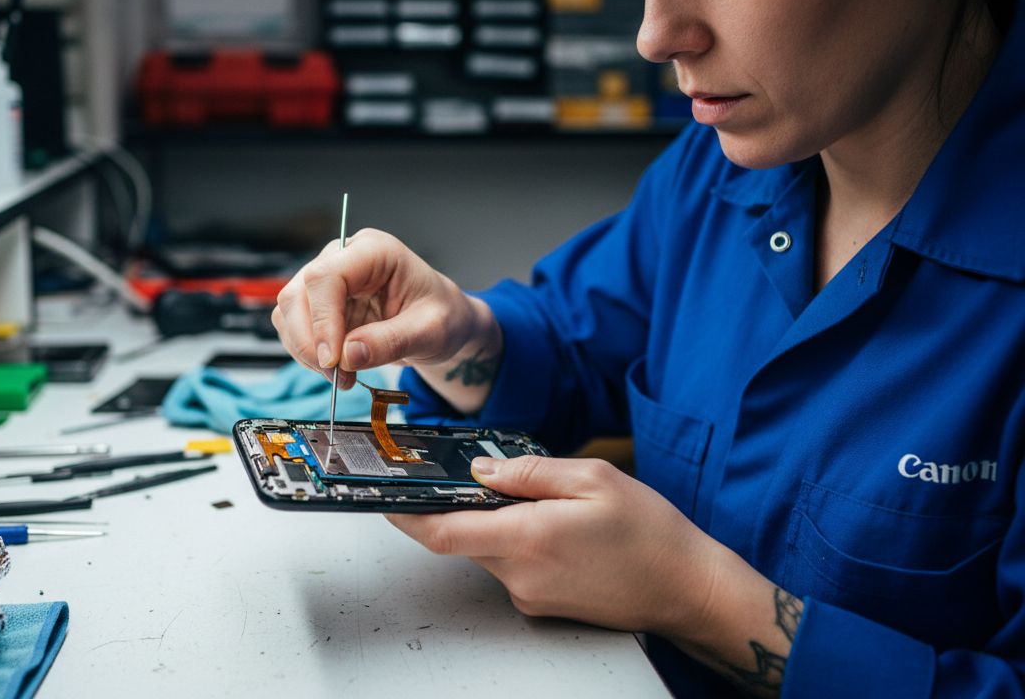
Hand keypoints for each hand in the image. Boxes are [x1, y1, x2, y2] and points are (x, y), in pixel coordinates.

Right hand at [272, 228, 488, 389]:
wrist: (440, 323)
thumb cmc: (441, 315)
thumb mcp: (431, 331)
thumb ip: (391, 341)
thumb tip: (348, 355)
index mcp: (374, 251)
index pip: (326, 277)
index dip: (322, 320)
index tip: (333, 360)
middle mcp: (343, 259)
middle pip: (298, 294)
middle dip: (310, 342)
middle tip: (337, 377)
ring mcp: (326, 282)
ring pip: (288, 313)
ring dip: (306, 351)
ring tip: (342, 376)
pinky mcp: (318, 305)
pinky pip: (294, 329)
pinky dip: (308, 355)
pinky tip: (337, 368)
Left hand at [386, 456, 726, 636]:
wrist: (689, 589)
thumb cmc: (651, 535)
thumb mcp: (593, 479)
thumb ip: (528, 471)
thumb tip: (483, 468)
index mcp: (527, 538)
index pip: (442, 532)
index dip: (404, 515)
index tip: (384, 496)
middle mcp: (520, 575)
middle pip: (464, 537)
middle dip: (465, 505)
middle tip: (487, 475)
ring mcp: (530, 595)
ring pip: (490, 549)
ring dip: (500, 522)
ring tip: (549, 502)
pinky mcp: (542, 604)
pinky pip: (513, 564)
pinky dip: (521, 540)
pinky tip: (562, 529)